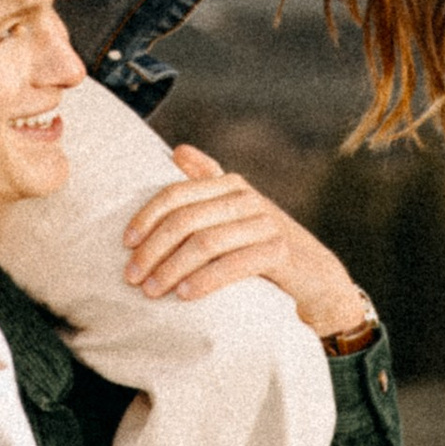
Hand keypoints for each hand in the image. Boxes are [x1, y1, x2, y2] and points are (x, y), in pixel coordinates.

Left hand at [122, 147, 370, 343]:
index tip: (125, 244)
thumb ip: (209, 182)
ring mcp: (266, 224)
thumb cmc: (265, 246)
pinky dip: (205, 280)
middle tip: (131, 277)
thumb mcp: (237, 211)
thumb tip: (178, 150)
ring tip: (152, 291)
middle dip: (153, 249)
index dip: (146, 217)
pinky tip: (185, 295)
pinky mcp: (279, 252)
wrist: (319, 280)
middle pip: (186, 219)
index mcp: (230, 185)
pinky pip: (234, 264)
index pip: (176, 194)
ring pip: (205, 242)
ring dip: (172, 268)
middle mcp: (247, 198)